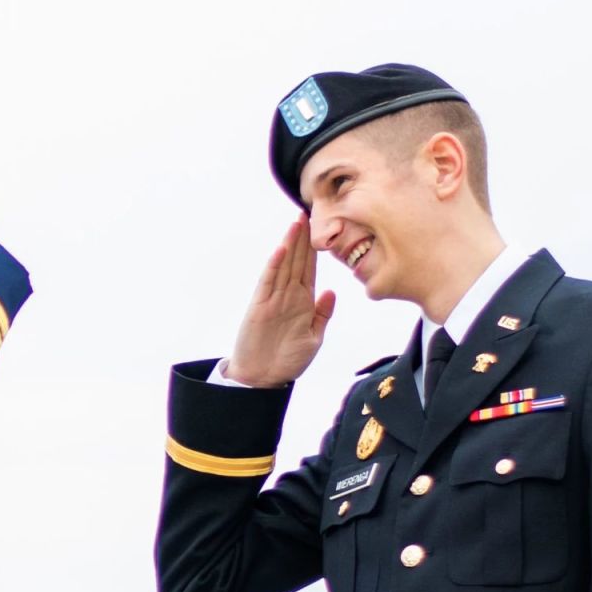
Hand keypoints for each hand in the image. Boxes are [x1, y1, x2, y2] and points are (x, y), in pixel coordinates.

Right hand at [226, 216, 331, 387]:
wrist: (262, 378)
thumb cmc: (287, 360)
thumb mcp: (314, 338)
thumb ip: (322, 314)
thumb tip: (331, 291)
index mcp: (304, 301)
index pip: (311, 268)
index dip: (316, 248)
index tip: (322, 227)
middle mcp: (289, 295)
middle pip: (298, 261)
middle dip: (303, 238)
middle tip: (307, 212)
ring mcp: (273, 299)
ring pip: (284, 266)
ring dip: (290, 244)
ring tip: (296, 223)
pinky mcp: (260, 306)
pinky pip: (268, 282)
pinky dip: (275, 266)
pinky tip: (281, 250)